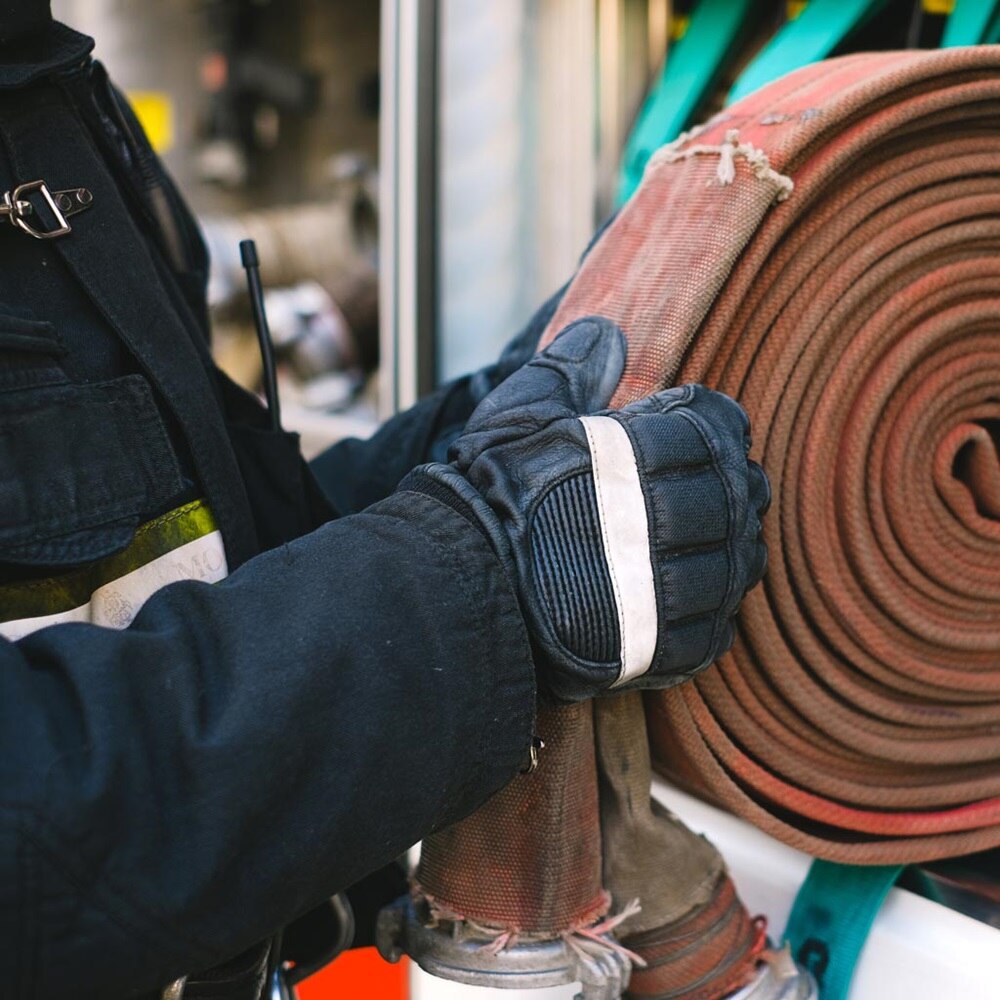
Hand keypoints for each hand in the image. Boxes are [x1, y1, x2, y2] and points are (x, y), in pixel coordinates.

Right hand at [401, 318, 769, 700]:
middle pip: (738, 493)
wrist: (461, 593)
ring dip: (727, 546)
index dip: (710, 421)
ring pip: (738, 561)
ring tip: (696, 540)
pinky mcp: (666, 648)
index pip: (716, 426)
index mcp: (643, 457)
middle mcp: (670, 522)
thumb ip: (567, 374)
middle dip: (726, 481)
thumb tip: (606, 334)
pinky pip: (718, 626)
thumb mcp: (516, 420)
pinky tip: (686, 597)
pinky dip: (711, 609)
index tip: (690, 425)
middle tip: (702, 482)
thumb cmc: (487, 502)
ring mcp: (673, 591)